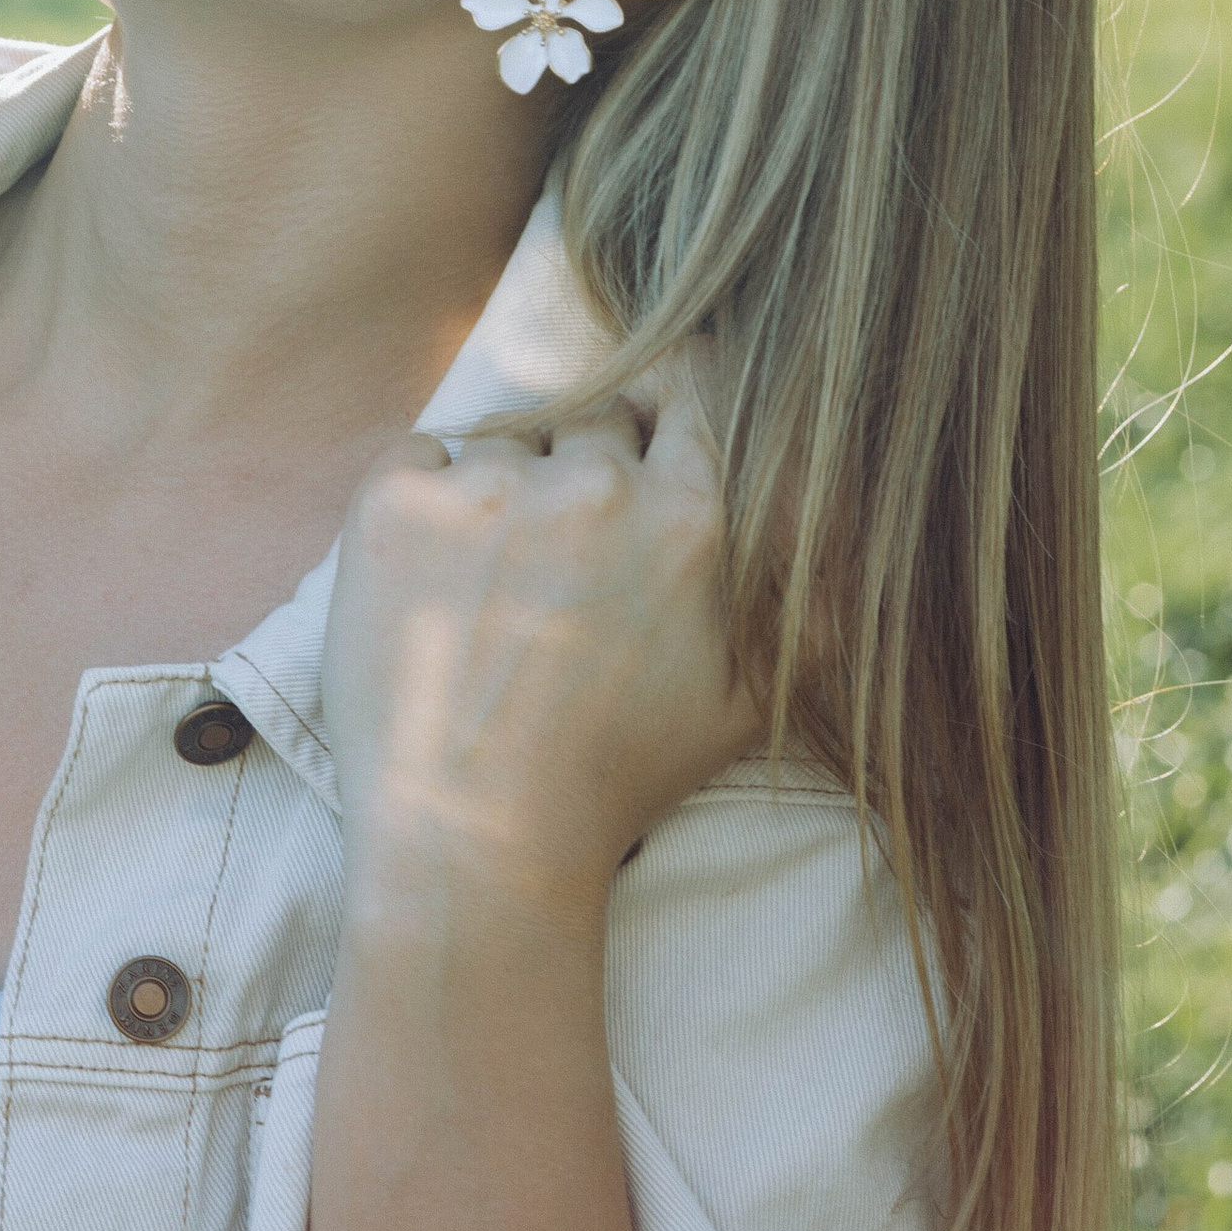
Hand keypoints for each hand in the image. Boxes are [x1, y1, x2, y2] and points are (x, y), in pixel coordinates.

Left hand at [321, 390, 753, 943]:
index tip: (642, 448)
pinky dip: (422, 501)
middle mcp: (595, 484)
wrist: (475, 834)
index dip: (664, 418)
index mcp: (690, 518)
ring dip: (502, 495)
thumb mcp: (752, 699)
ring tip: (493, 593)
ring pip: (505, 442)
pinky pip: (418, 454)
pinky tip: (434, 582)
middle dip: (583, 470)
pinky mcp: (396, 500)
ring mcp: (488, 486)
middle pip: (594, 417)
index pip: (688, 396)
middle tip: (560, 559)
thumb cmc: (616, 776)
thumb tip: (835, 511)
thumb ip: (807, 596)